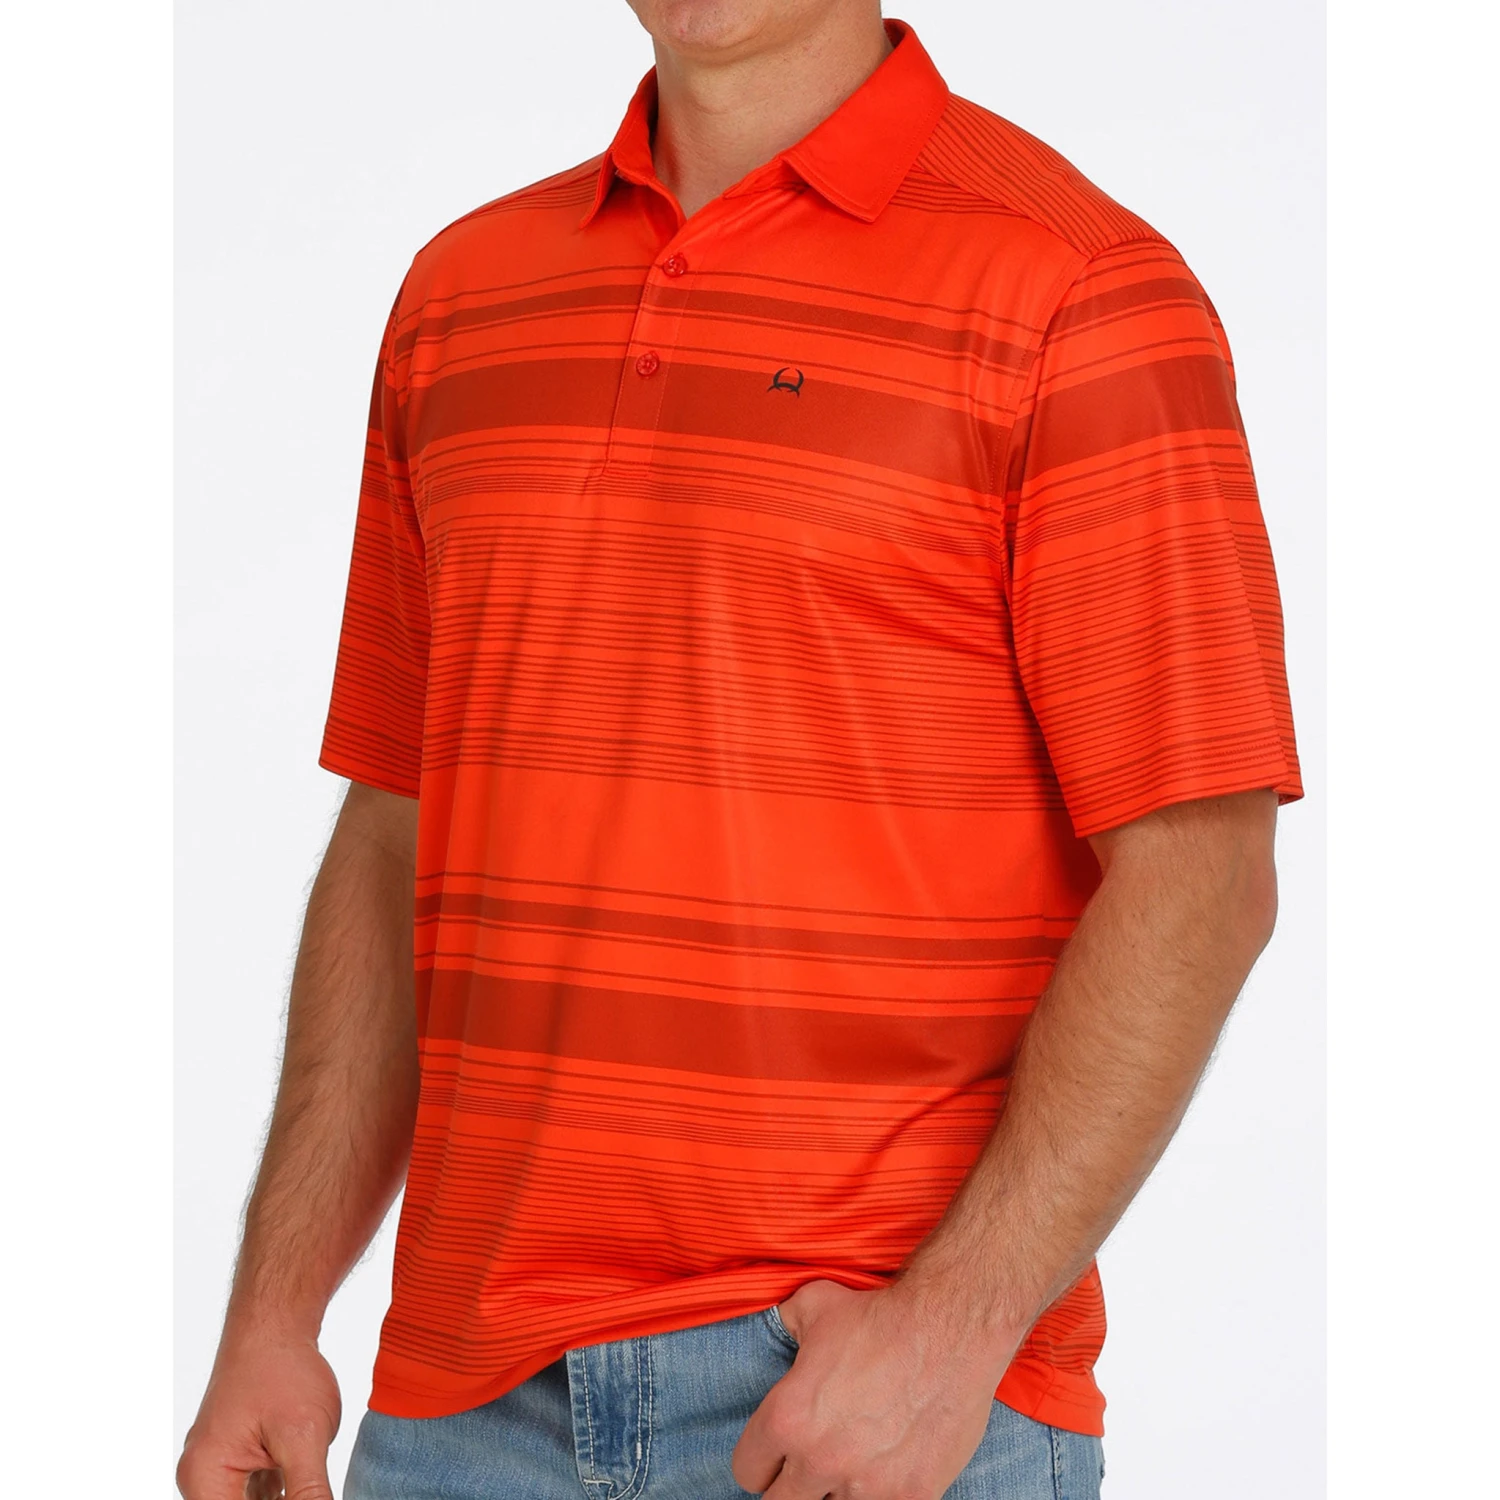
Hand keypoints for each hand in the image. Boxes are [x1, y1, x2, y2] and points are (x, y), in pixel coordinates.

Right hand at [176, 1330, 340, 1499]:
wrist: (275, 1324)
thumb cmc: (283, 1370)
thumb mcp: (304, 1435)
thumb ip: (309, 1491)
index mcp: (205, 1479)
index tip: (308, 1496)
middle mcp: (204, 1479)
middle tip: (314, 1489)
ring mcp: (219, 1469)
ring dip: (283, 1499)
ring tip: (307, 1472)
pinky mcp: (238, 1459)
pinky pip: (256, 1494)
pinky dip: (283, 1495)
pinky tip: (306, 1485)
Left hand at [731, 1278, 1015, 1499]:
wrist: (949, 1328)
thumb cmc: (881, 1314)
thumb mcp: (815, 1304)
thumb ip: (786, 1323)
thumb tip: (779, 1326)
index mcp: (788, 1419)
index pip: (747, 1471)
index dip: (760, 1459)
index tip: (776, 1453)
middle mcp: (819, 1460)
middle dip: (790, 1484)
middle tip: (810, 1465)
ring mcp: (866, 1486)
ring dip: (835, 1492)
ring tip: (850, 1468)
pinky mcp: (910, 1497)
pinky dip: (880, 1497)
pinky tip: (885, 1476)